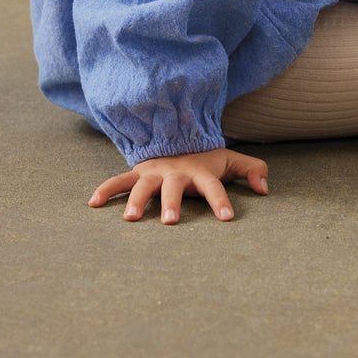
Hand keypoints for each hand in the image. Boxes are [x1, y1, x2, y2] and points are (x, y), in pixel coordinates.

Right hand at [88, 147, 267, 223]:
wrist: (176, 135)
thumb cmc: (205, 158)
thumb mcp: (230, 160)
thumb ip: (251, 170)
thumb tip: (264, 188)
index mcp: (200, 172)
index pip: (214, 187)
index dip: (221, 200)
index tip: (227, 217)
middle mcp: (176, 172)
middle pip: (174, 188)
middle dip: (172, 203)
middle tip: (171, 222)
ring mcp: (154, 173)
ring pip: (143, 186)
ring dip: (137, 201)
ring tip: (131, 219)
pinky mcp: (137, 173)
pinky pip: (119, 181)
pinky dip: (106, 190)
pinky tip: (93, 204)